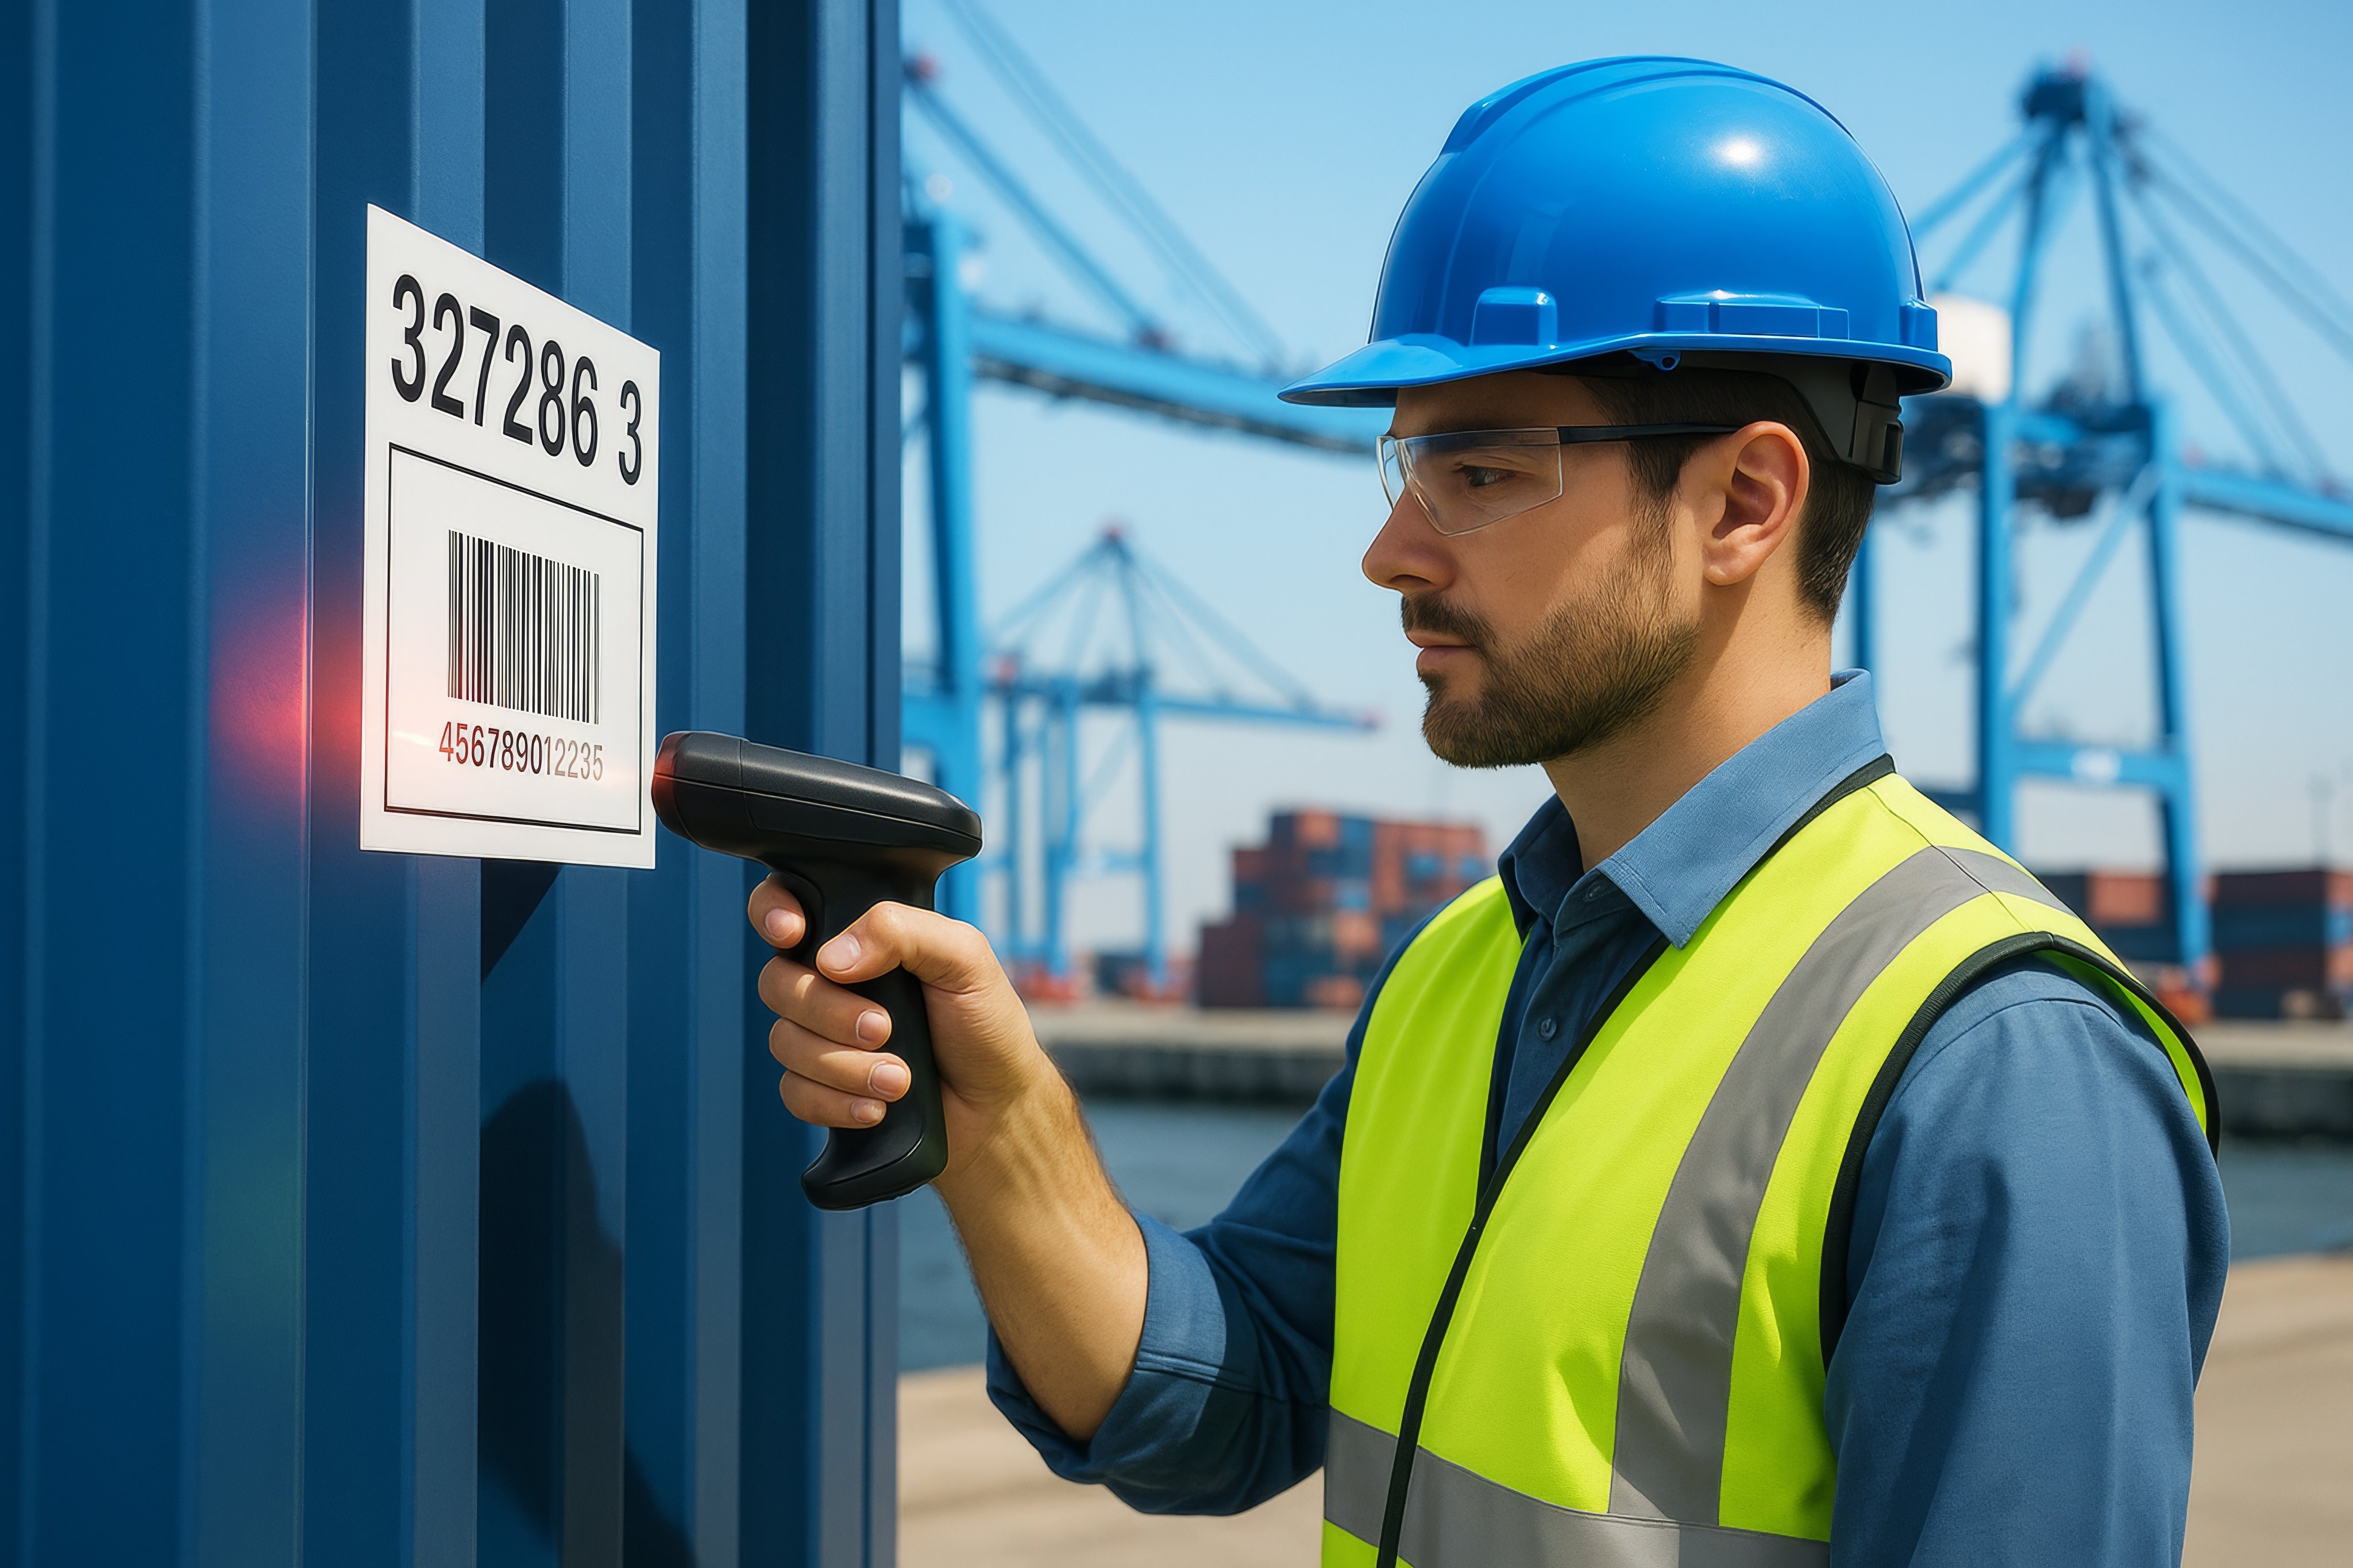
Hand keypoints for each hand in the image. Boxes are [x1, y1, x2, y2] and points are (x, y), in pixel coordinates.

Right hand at [748, 875, 1058, 1183]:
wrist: (995, 1106)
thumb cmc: (985, 1024)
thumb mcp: (965, 959)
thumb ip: (903, 932)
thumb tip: (831, 956)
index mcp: (863, 940)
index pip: (791, 906)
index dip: (772, 912)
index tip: (793, 934)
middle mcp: (833, 984)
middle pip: (777, 982)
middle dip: (826, 1010)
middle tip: (883, 1028)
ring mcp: (823, 1037)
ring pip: (784, 1041)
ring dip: (842, 1066)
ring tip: (899, 1080)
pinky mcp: (822, 1088)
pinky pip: (793, 1092)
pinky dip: (835, 1103)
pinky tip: (876, 1107)